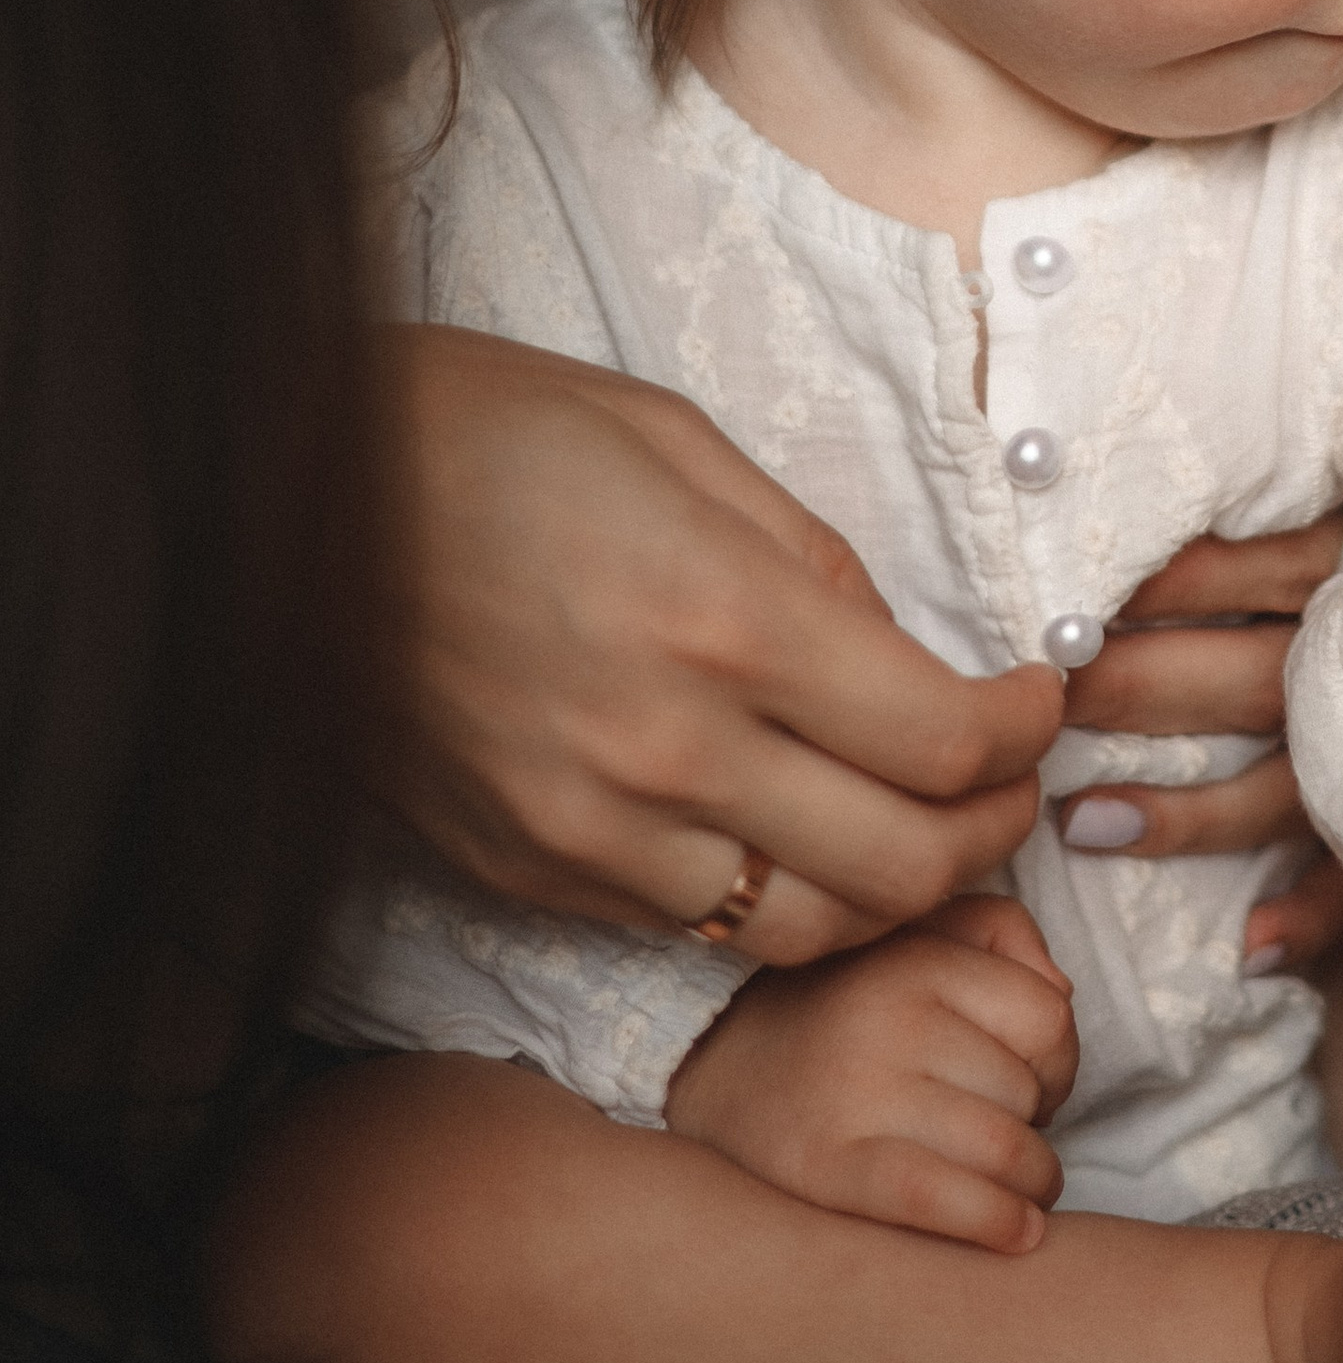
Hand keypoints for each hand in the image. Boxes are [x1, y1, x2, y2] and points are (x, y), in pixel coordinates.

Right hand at [386, 327, 1062, 963]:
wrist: (285, 498)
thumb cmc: (490, 433)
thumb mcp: (682, 445)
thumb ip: (812, 562)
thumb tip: (905, 654)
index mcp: (726, 618)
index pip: (943, 739)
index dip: (1024, 734)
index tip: (1037, 702)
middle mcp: (667, 747)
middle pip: (904, 863)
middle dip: (993, 829)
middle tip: (1009, 783)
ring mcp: (590, 828)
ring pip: (807, 929)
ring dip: (896, 894)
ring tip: (923, 831)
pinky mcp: (529, 869)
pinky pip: (694, 925)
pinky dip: (773, 901)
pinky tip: (795, 838)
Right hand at [663, 897, 1078, 1253]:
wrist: (717, 1072)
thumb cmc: (848, 1010)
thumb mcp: (920, 938)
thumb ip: (1003, 937)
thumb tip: (1062, 995)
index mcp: (916, 960)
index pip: (1049, 1020)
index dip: (1057, 1063)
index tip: (1030, 1085)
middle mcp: (887, 1020)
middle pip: (1027, 1093)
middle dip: (1035, 1127)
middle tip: (999, 1137)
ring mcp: (855, 1096)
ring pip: (1003, 1153)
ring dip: (1031, 1185)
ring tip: (1011, 1189)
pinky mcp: (828, 1171)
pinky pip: (943, 1200)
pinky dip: (997, 1223)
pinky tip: (1014, 1232)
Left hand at [1054, 508, 1342, 969]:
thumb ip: (1261, 512)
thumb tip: (1093, 477)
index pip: (1239, 565)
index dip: (1149, 584)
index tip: (1054, 595)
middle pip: (1242, 674)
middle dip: (1134, 687)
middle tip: (1040, 702)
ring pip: (1285, 787)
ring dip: (1187, 815)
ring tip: (1084, 825)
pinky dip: (1311, 915)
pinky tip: (1250, 947)